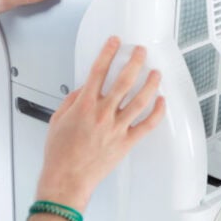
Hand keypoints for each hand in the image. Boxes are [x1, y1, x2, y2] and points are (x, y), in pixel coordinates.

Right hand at [34, 37, 164, 214]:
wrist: (66, 179)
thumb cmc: (60, 154)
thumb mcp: (57, 120)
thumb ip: (72, 100)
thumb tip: (84, 88)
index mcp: (84, 105)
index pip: (98, 71)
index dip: (108, 52)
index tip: (115, 42)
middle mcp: (103, 113)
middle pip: (124, 80)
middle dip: (134, 61)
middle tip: (141, 51)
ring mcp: (117, 127)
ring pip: (140, 100)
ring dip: (151, 83)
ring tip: (156, 72)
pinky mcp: (126, 142)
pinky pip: (147, 124)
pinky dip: (158, 112)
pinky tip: (162, 101)